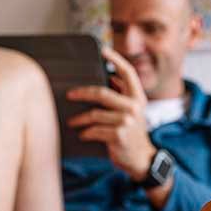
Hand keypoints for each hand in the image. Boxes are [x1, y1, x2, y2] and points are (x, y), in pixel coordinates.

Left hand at [66, 47, 155, 180]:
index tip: (103, 50)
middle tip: (69, 95)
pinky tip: (83, 135)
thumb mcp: (133, 113)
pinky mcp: (118, 135)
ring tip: (72, 123)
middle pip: (102, 93)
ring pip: (94, 114)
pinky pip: (94, 130)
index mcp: (138, 98)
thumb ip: (124, 95)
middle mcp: (134, 107)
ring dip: (80, 120)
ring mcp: (126, 121)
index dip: (115, 59)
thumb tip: (110, 77)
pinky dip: (86, 133)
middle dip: (82, 93)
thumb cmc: (132, 134)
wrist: (141, 160)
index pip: (127, 73)